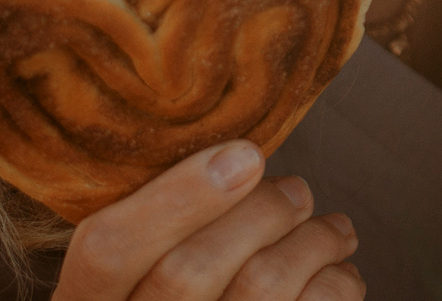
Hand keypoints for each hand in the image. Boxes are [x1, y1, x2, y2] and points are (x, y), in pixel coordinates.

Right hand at [54, 141, 363, 300]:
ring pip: (259, 285)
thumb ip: (168, 216)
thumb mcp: (143, 260)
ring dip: (313, 241)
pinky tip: (335, 274)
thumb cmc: (181, 293)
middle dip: (262, 212)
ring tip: (331, 230)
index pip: (104, 251)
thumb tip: (241, 156)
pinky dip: (337, 282)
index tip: (245, 155)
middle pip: (189, 269)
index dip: (174, 198)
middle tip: (297, 191)